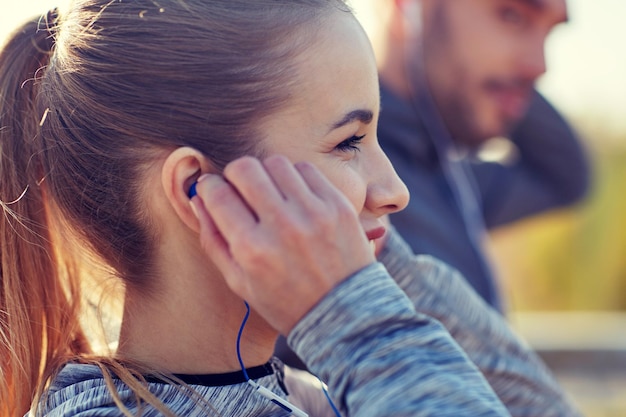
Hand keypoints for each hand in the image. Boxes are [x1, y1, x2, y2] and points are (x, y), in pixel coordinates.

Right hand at [190, 155, 374, 334]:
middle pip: (245, 168)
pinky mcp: (337, 205)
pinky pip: (307, 169)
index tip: (212, 188)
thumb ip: (213, 239)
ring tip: (271, 193)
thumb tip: (198, 199)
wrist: (344, 313)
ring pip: (275, 163)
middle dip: (235, 174)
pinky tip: (295, 196)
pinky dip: (295, 177)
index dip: (209, 186)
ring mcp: (313, 213)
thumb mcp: (239, 282)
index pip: (218, 193)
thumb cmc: (286, 301)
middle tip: (240, 188)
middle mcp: (282, 226)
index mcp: (252, 249)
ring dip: (266, 173)